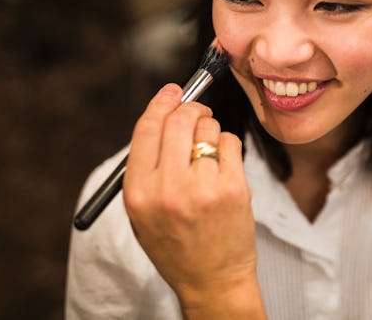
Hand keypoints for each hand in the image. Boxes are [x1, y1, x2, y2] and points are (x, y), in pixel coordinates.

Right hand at [123, 84, 264, 317]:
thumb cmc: (175, 242)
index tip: (172, 91)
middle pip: (178, 120)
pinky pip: (230, 142)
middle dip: (190, 107)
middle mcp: (167, 189)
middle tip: (197, 110)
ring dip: (210, 129)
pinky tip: (224, 165)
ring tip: (209, 151)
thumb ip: (148, 164)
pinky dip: (228, 145)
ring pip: (208, 128)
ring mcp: (203, 189)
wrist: (211, 280)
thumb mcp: (142, 210)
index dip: (160, 103)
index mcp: (138, 193)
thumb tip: (165, 111)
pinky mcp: (233, 189)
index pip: (146, 129)